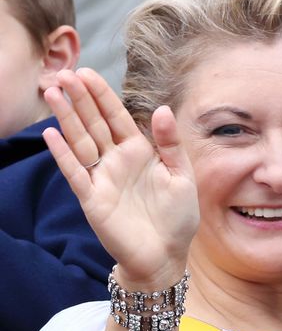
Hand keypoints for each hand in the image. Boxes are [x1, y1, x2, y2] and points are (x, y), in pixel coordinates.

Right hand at [42, 68, 198, 284]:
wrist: (165, 258)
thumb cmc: (176, 220)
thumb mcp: (183, 178)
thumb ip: (171, 145)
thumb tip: (162, 109)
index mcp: (139, 152)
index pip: (116, 117)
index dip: (101, 95)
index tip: (86, 72)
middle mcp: (117, 161)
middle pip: (93, 123)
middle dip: (79, 99)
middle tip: (63, 74)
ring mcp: (102, 179)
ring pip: (81, 142)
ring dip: (67, 118)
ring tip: (53, 93)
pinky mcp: (92, 199)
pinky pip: (75, 173)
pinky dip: (63, 155)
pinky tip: (51, 134)